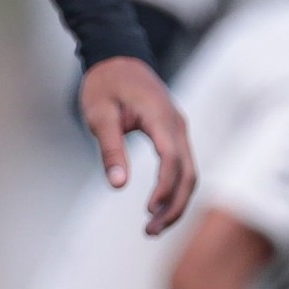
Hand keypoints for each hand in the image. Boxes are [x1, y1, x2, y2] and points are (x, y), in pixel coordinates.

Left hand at [80, 56, 195, 234]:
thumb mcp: (99, 115)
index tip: (148, 210)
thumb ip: (110, 149)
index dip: (164, 187)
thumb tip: (118, 185)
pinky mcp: (174, 134)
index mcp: (160, 117)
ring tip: (152, 226)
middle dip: (173, 205)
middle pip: (187, 172)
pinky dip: (174, 188)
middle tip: (149, 230)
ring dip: (175, 201)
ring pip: (188, 172)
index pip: (171, 158)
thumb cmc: (105, 83)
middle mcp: (176, 124)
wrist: (117, 57)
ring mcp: (178, 129)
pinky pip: (182, 165)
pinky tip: (158, 205)